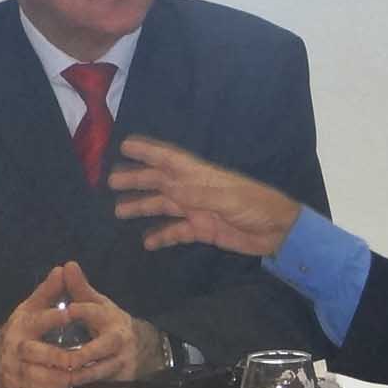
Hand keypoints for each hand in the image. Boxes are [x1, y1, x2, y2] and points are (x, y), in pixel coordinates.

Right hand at [0, 265, 87, 387]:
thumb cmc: (19, 333)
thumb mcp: (29, 310)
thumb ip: (47, 292)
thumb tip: (63, 268)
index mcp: (22, 325)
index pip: (38, 319)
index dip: (54, 317)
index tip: (71, 312)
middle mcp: (18, 347)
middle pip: (41, 353)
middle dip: (63, 357)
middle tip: (83, 358)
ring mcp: (17, 370)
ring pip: (45, 377)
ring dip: (66, 377)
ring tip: (84, 374)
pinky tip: (73, 387)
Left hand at [47, 261, 161, 387]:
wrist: (140, 346)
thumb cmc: (108, 321)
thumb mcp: (97, 303)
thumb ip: (80, 288)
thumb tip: (67, 265)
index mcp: (109, 317)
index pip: (96, 312)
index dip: (83, 310)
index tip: (69, 310)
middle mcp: (117, 340)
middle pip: (100, 348)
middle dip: (82, 354)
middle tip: (63, 358)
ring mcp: (119, 362)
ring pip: (99, 371)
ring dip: (80, 376)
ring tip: (60, 377)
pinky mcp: (118, 380)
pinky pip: (99, 385)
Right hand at [109, 136, 303, 256]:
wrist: (277, 232)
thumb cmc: (256, 206)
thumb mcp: (226, 197)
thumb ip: (195, 193)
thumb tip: (164, 186)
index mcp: (200, 175)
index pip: (169, 159)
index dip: (148, 151)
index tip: (125, 145)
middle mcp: (194, 189)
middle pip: (160, 182)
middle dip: (136, 180)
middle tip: (110, 182)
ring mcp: (197, 210)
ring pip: (164, 206)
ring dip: (142, 207)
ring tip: (119, 212)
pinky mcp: (203, 230)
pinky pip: (177, 232)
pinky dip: (161, 236)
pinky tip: (147, 242)